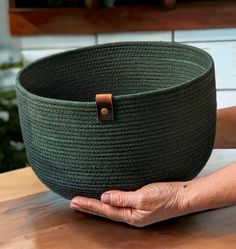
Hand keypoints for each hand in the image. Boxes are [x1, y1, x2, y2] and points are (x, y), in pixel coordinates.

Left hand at [70, 182, 189, 226]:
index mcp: (131, 216)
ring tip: (85, 202)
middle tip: (74, 203)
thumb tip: (104, 198)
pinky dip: (109, 202)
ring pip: (112, 209)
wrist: (184, 196)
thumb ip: (123, 198)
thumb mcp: (144, 196)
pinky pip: (120, 204)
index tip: (74, 201)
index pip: (105, 210)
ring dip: (97, 205)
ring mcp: (137, 211)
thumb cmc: (166, 196)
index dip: (89, 205)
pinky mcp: (141, 204)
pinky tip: (107, 199)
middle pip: (105, 212)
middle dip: (89, 207)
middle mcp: (132, 216)